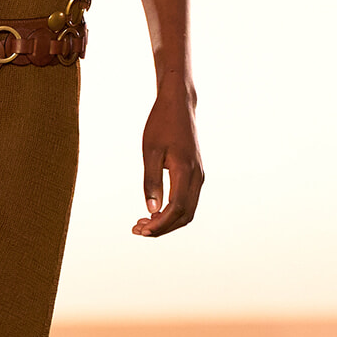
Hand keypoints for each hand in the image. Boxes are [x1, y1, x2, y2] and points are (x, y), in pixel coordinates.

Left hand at [132, 84, 203, 236]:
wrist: (178, 105)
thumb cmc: (161, 125)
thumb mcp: (150, 151)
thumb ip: (151, 181)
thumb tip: (151, 209)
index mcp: (186, 171)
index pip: (176, 209)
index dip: (160, 224)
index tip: (141, 230)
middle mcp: (197, 176)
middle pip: (184, 215)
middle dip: (163, 227)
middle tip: (138, 230)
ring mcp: (198, 175)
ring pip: (188, 210)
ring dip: (168, 221)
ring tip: (144, 223)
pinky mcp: (195, 173)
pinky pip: (188, 200)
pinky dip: (173, 211)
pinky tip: (155, 211)